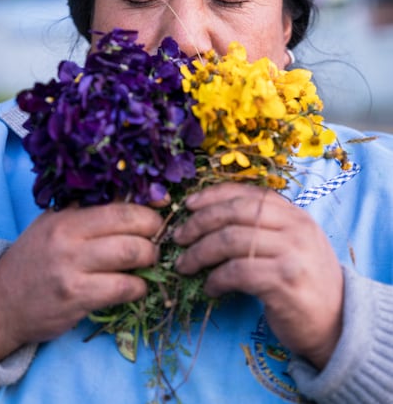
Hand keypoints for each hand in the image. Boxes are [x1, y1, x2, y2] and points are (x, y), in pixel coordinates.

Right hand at [0, 200, 162, 360]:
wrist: (2, 302)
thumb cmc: (37, 257)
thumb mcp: (56, 224)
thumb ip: (89, 211)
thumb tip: (138, 197)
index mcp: (67, 216)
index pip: (118, 203)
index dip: (148, 206)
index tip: (162, 209)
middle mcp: (68, 238)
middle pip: (129, 224)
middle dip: (154, 231)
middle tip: (157, 238)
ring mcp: (71, 269)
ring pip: (130, 254)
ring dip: (150, 258)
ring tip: (149, 261)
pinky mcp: (75, 298)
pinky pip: (122, 288)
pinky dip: (139, 287)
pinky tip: (137, 287)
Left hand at [174, 183, 343, 368]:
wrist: (338, 324)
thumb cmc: (305, 282)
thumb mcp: (291, 245)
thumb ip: (263, 228)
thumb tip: (208, 219)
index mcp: (295, 214)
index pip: (248, 193)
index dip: (213, 196)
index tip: (188, 205)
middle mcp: (296, 227)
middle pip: (236, 212)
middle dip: (200, 223)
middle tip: (178, 238)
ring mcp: (292, 252)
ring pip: (231, 240)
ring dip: (200, 253)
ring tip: (185, 265)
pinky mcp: (285, 281)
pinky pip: (238, 272)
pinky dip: (217, 278)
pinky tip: (210, 288)